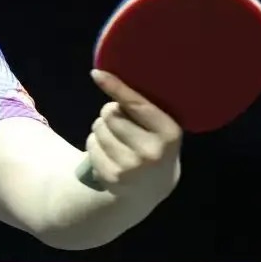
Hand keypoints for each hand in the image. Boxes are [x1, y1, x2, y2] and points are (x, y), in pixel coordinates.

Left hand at [84, 69, 182, 189]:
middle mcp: (152, 152)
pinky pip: (91, 146)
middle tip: (122, 124)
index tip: (96, 73)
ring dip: (101, 129)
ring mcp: (131, 167)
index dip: (116, 87)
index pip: (136, 104)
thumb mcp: (158, 126)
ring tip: (117, 140)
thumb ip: (140, 106)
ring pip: (98, 129)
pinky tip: (109, 154)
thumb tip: (104, 75)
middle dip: (110, 114)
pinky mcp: (112, 178)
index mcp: (169, 133)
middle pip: (111, 114)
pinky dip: (94, 145)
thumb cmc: (152, 144)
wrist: (152, 188)